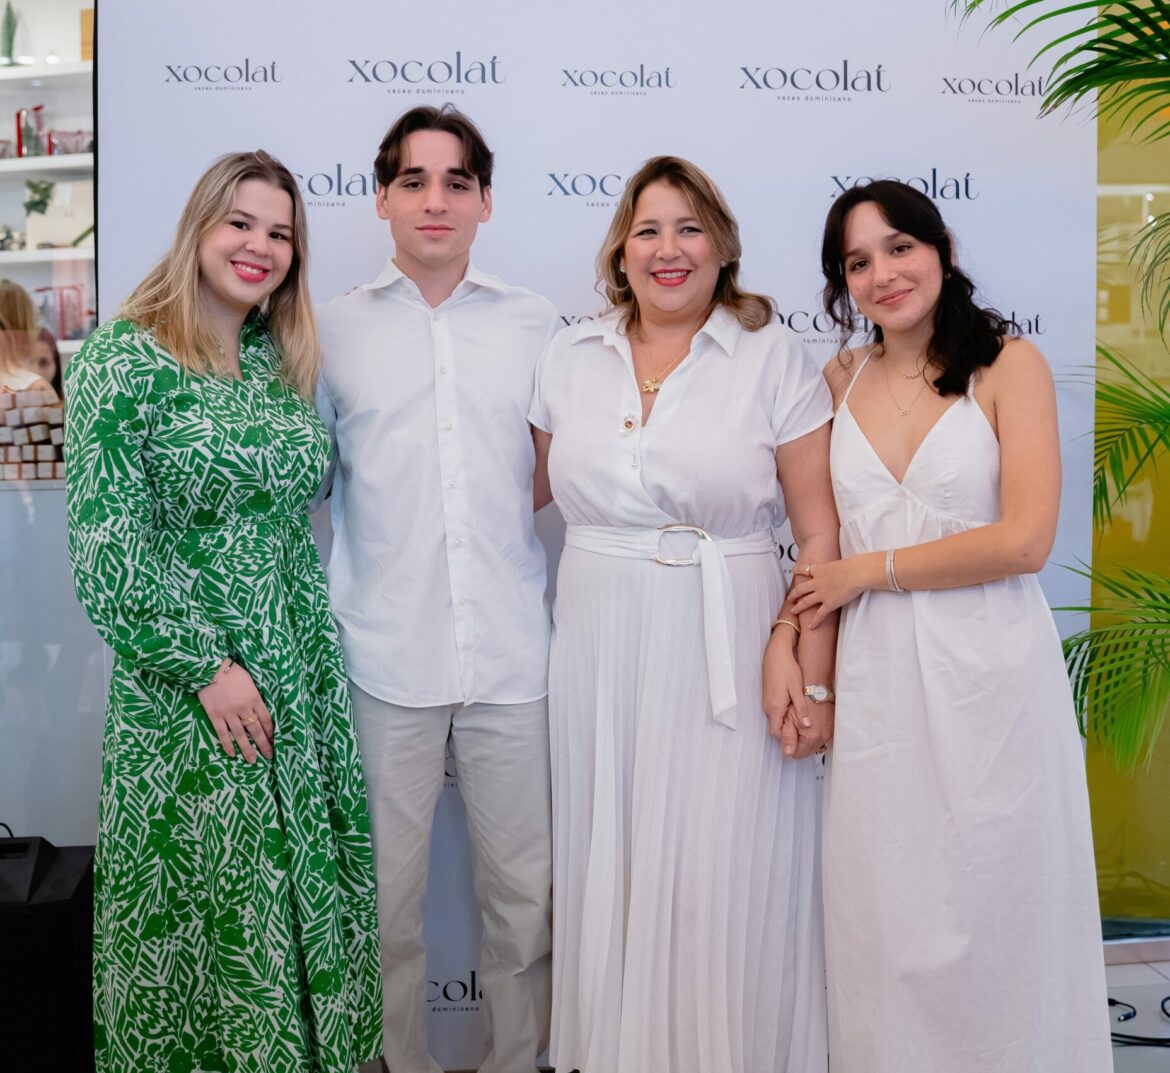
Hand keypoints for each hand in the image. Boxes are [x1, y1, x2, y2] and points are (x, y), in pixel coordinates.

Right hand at [197, 660, 273, 761]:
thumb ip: (255, 696)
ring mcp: (228, 712)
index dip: (271, 731)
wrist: (210, 667)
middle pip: (256, 729)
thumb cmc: (232, 671)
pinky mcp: (215, 715)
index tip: (276, 741)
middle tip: (270, 756)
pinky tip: (232, 754)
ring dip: (247, 749)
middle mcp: (243, 707)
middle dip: (264, 744)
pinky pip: (222, 733)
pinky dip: (228, 744)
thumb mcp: (250, 681)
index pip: (266, 719)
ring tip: (253, 760)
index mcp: (254, 698)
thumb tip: (260, 710)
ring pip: (240, 735)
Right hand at [762, 629, 828, 757]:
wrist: (776, 653)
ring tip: (801, 732)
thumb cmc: (787, 669)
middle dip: (786, 737)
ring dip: (785, 728)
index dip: (785, 742)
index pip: (777, 733)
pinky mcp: (769, 697)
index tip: (796, 750)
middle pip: (775, 729)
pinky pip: (775, 713)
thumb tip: (807, 726)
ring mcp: (767, 702)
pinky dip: (783, 719)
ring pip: (775, 721)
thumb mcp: (797, 689)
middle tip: (802, 744)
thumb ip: (801, 708)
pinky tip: (794, 717)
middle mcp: (768, 707)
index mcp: (775, 707)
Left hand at [788, 557, 865, 627]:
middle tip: (789, 598)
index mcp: (819, 570)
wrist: (857, 573)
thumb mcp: (839, 562)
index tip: (793, 570)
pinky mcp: (829, 604)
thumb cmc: (853, 565)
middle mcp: (817, 582)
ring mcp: (822, 594)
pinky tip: (810, 627)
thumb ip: (835, 567)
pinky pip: (819, 615)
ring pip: (805, 602)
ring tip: (793, 611)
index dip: (797, 570)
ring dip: (798, 607)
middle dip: (793, 594)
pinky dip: (814, 622)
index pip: (804, 568)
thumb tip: (841, 567)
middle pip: (800, 589)